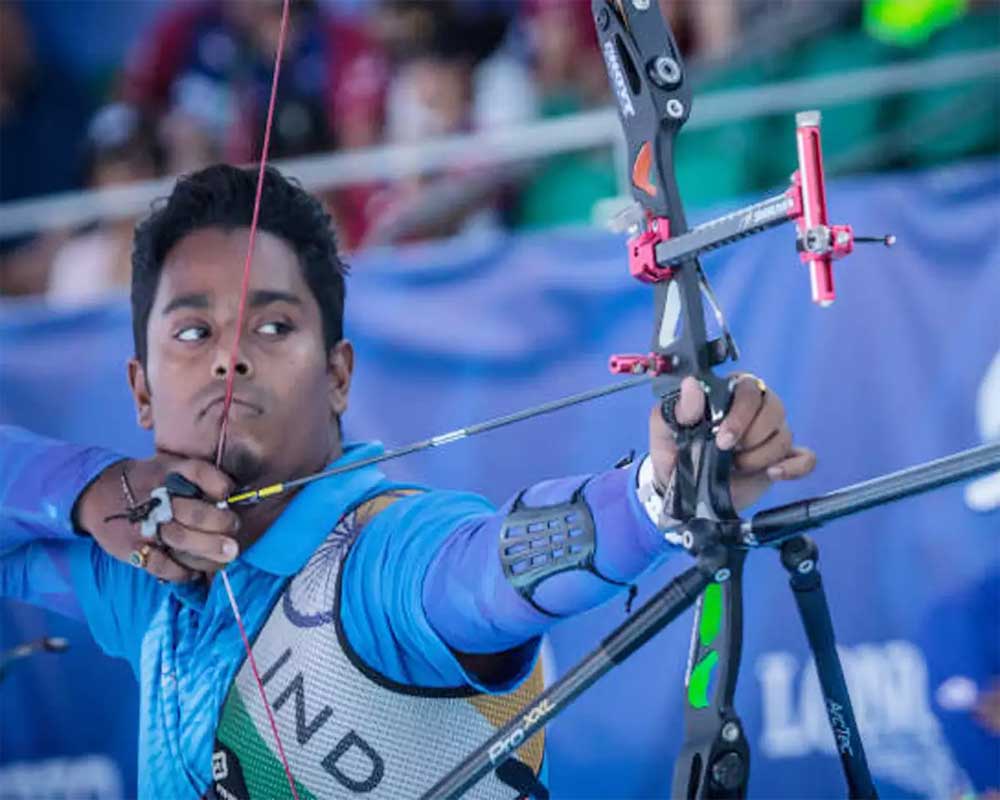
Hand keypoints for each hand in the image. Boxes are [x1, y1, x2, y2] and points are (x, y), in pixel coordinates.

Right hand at [74, 454, 241, 580]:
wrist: (99, 494)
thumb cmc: (148, 482)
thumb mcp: (169, 466)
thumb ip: (198, 476)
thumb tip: (232, 496)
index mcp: (168, 471)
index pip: (198, 473)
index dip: (219, 484)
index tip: (228, 494)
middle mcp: (157, 498)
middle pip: (195, 513)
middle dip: (221, 523)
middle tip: (234, 528)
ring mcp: (144, 525)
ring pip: (182, 541)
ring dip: (209, 550)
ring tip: (228, 554)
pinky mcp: (132, 549)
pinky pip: (163, 565)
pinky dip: (183, 571)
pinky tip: (195, 571)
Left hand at [649, 374, 815, 510]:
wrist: (680, 490)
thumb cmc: (672, 453)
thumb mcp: (664, 430)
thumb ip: (678, 408)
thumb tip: (692, 385)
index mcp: (727, 394)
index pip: (749, 388)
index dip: (741, 414)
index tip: (722, 439)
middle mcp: (754, 410)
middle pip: (775, 408)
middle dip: (752, 436)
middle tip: (729, 454)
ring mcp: (769, 435)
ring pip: (785, 435)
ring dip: (761, 456)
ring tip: (737, 467)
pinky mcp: (780, 460)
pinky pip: (806, 458)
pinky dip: (795, 467)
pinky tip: (773, 474)